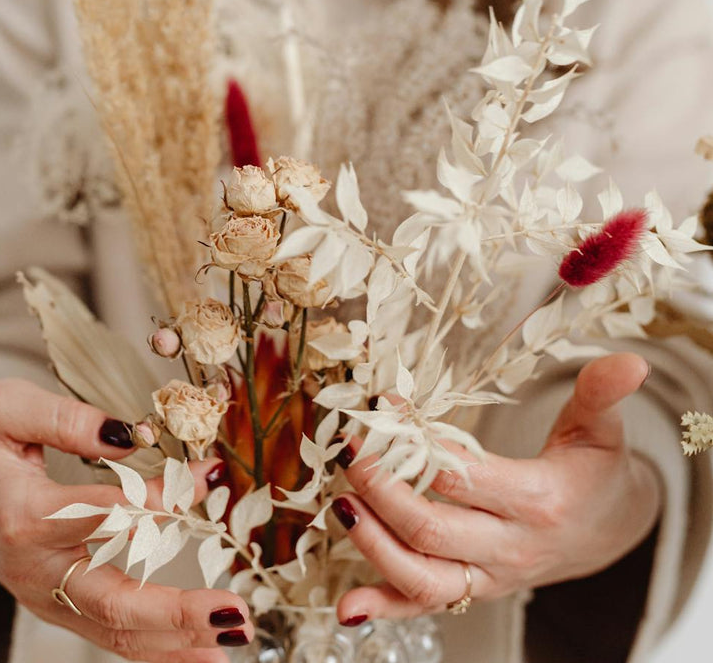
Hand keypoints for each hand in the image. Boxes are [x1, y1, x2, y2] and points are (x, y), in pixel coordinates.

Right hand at [0, 378, 252, 661]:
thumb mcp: (6, 408)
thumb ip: (69, 419)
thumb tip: (133, 435)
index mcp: (25, 517)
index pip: (109, 514)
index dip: (164, 497)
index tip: (210, 473)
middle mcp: (36, 568)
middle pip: (113, 601)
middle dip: (177, 613)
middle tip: (234, 614)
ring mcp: (46, 594)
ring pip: (113, 631)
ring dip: (175, 642)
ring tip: (230, 641)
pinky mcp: (56, 602)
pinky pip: (107, 631)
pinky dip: (153, 645)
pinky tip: (195, 649)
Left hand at [331, 353, 659, 624]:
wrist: (606, 531)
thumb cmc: (594, 474)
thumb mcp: (600, 431)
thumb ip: (601, 395)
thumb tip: (627, 361)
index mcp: (536, 501)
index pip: (460, 474)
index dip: (414, 441)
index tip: (383, 406)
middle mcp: (508, 547)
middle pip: (430, 529)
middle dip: (380, 489)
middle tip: (349, 451)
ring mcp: (488, 576)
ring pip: (421, 576)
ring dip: (371, 543)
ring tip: (340, 501)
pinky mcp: (472, 590)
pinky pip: (424, 606)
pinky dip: (385, 607)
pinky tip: (348, 605)